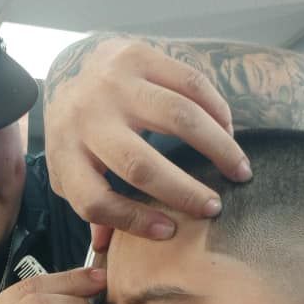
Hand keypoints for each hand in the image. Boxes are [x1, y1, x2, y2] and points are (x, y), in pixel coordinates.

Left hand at [43, 38, 250, 250]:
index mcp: (65, 153)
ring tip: (238, 169)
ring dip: (217, 147)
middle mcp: (85, 118)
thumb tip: (105, 248)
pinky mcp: (138, 56)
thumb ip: (91, 202)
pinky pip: (190, 83)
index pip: (95, 200)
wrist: (69, 65)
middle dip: (183, 192)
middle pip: (138, 166)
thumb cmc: (76, 130)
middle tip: (215, 208)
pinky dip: (217, 110)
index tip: (170, 232)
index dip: (133, 222)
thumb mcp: (71, 167)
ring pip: (178, 117)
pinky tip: (228, 131)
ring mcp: (112, 83)